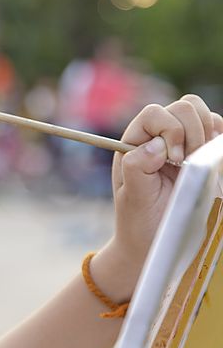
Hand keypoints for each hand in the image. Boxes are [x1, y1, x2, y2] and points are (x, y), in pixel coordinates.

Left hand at [95, 95, 222, 299]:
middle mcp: (156, 137)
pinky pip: (216, 129)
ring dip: (206, 133)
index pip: (154, 113)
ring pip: (201, 113)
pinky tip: (209, 162)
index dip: (170, 130)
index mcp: (134, 143)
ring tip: (197, 163)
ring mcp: (180, 142)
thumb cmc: (140, 221)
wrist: (154, 240)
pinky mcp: (200, 151)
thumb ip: (138, 168)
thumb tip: (155, 145)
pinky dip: (217, 139)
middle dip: (192, 131)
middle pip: (183, 107)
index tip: (174, 160)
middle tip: (187, 163)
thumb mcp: (135, 198)